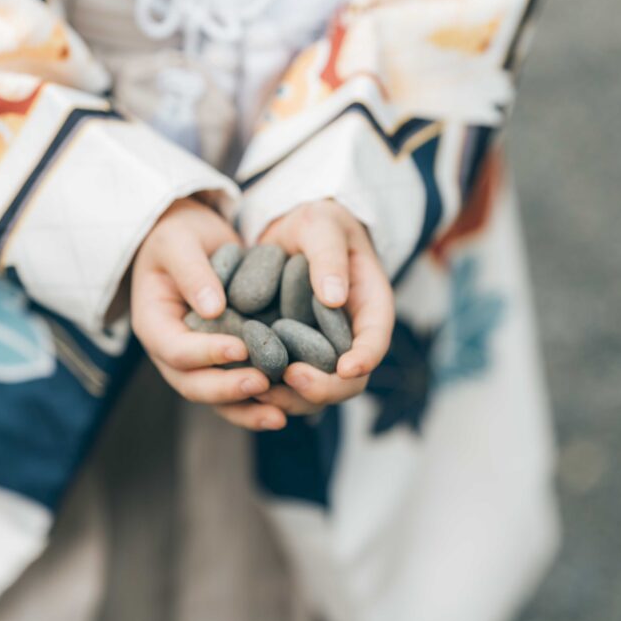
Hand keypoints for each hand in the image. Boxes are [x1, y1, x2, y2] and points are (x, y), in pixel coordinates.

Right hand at [131, 198, 286, 429]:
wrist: (188, 240)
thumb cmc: (178, 236)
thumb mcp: (178, 242)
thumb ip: (193, 272)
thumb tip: (213, 308)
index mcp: (154, 324)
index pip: (176, 349)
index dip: (207, 353)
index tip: (242, 348)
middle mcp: (171, 352)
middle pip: (193, 384)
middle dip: (228, 389)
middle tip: (264, 383)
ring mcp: (196, 362)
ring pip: (215, 398)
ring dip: (246, 409)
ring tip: (280, 415)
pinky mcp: (220, 363)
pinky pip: (235, 391)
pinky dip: (256, 404)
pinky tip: (286, 409)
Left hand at [254, 200, 394, 414]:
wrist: (291, 232)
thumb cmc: (316, 223)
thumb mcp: (322, 226)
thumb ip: (328, 256)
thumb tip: (333, 298)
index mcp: (370, 306)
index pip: (376, 340)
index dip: (365, 358)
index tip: (345, 368)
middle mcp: (350, 337)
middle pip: (349, 380)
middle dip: (323, 387)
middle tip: (290, 379)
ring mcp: (322, 351)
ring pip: (317, 391)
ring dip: (292, 398)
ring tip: (260, 390)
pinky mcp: (294, 356)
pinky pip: (287, 384)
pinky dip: (271, 389)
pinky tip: (245, 384)